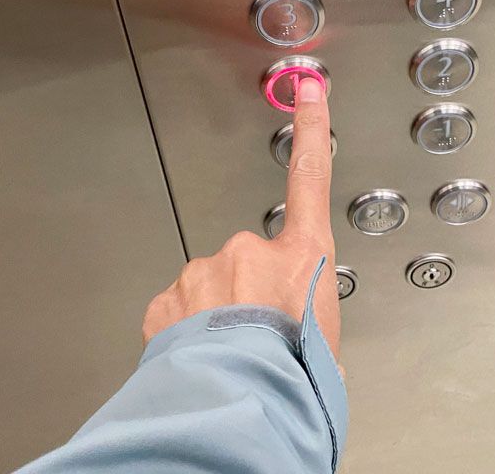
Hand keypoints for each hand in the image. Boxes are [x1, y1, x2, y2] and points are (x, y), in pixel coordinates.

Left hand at [142, 77, 339, 357]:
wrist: (241, 402)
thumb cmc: (292, 379)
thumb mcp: (328, 344)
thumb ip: (309, 318)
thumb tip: (299, 334)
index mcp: (300, 258)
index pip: (310, 179)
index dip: (309, 130)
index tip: (307, 92)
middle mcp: (250, 255)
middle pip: (248, 266)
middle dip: (248, 300)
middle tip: (259, 342)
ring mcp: (204, 274)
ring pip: (207, 291)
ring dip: (215, 321)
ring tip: (231, 359)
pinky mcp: (167, 300)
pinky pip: (177, 313)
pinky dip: (185, 335)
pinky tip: (201, 362)